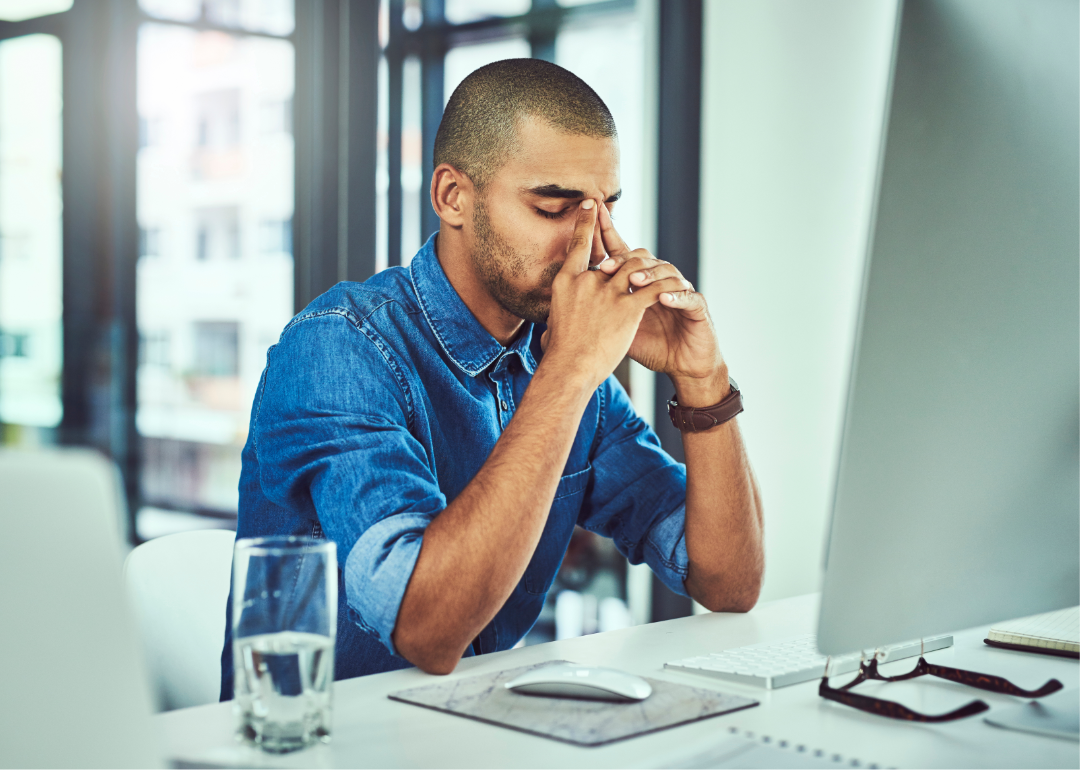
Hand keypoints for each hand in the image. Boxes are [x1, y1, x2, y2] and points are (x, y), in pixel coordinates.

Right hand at [540, 200, 679, 390]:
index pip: (577, 244)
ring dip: (653, 269)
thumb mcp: (553, 324)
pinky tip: (678, 289)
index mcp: (567, 281)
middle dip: (624, 248)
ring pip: (637, 267)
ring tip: (665, 272)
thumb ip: (559, 315)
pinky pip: (653, 290)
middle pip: (612, 255)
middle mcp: (587, 280)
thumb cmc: (559, 354)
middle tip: (635, 244)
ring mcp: (608, 292)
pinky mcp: (627, 308)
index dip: (586, 223)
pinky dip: (668, 288)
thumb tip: (549, 330)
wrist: (569, 368)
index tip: (591, 205)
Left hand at [592, 204, 726, 403]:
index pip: (623, 254)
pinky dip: (676, 297)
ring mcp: (681, 292)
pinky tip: (662, 299)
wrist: (683, 365)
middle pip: (644, 258)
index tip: (593, 215)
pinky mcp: (698, 308)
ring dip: (649, 275)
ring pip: (667, 272)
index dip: (609, 234)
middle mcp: (660, 282)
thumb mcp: (618, 330)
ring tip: (633, 282)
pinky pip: (689, 297)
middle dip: (625, 261)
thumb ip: (598, 315)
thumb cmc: (651, 347)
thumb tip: (561, 308)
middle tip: (606, 268)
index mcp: (641, 283)